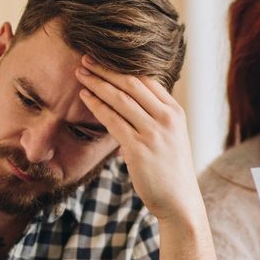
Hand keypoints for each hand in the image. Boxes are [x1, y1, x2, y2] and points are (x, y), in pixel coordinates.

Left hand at [75, 56, 201, 222]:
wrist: (179, 201)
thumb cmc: (171, 171)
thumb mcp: (170, 137)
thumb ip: (153, 119)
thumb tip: (129, 108)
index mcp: (175, 112)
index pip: (147, 79)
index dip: (123, 66)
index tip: (104, 58)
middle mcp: (167, 118)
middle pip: (132, 83)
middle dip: (106, 69)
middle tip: (86, 58)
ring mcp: (154, 132)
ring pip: (120, 98)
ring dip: (97, 83)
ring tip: (80, 73)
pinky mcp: (139, 148)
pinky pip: (113, 120)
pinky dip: (97, 105)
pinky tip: (84, 96)